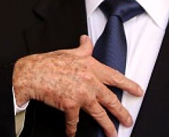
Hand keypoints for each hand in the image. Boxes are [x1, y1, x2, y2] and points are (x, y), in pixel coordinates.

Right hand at [12, 35, 142, 136]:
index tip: (138, 91)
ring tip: (113, 134)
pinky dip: (73, 128)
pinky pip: (74, 121)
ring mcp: (81, 94)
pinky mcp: (70, 105)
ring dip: (107, 126)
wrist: (31, 73)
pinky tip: (72, 133)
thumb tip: (87, 40)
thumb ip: (82, 49)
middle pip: (111, 100)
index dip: (128, 85)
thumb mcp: (68, 52)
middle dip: (122, 112)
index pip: (114, 77)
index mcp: (91, 67)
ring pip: (99, 114)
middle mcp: (89, 81)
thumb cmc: (47, 63)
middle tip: (128, 121)